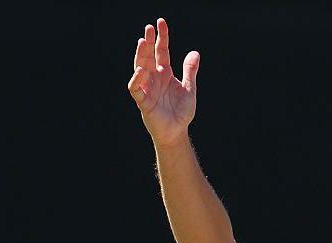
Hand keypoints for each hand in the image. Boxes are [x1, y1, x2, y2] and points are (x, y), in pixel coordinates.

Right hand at [127, 18, 199, 146]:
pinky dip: (137, 79)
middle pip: (149, 56)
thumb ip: (190, 71)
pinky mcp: (143, 101)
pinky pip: (136, 88)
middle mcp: (154, 78)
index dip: (161, 38)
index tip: (161, 23)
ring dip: (140, 55)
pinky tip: (141, 70)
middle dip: (149, 42)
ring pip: (140, 68)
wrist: (177, 131)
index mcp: (165, 73)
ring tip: (143, 41)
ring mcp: (148, 88)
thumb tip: (195, 52)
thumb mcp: (189, 89)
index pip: (162, 52)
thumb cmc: (181, 111)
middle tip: (149, 28)